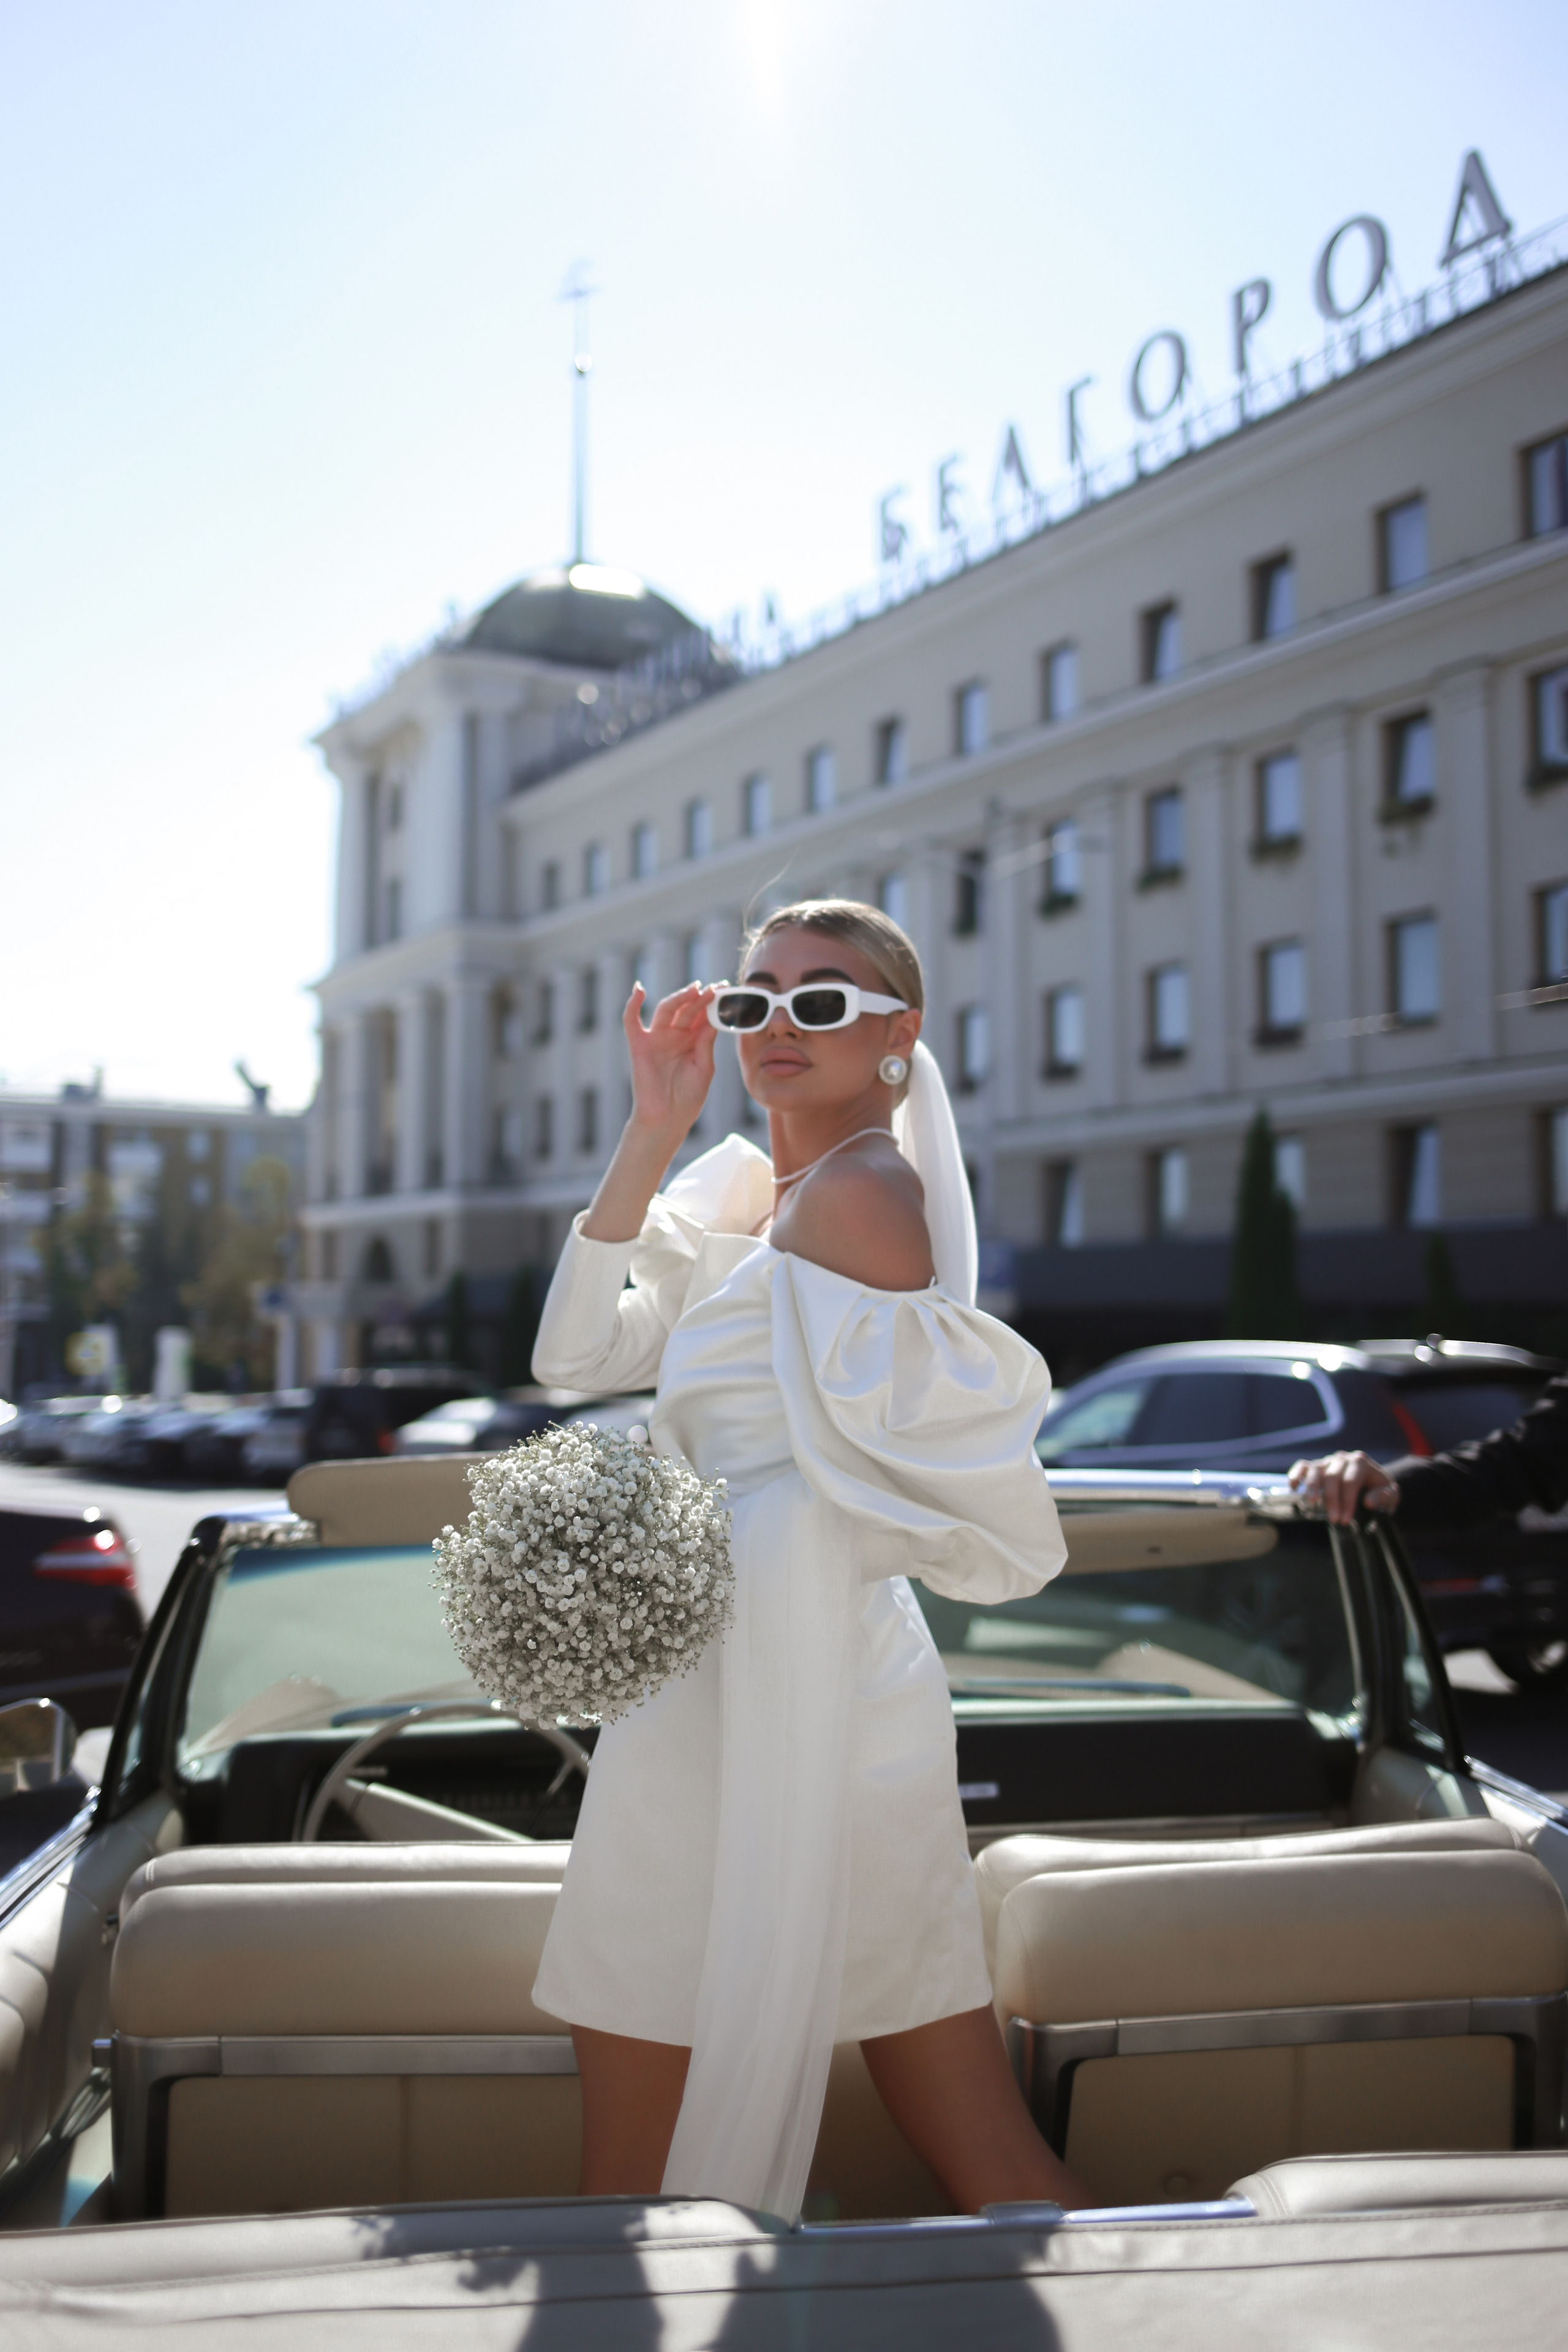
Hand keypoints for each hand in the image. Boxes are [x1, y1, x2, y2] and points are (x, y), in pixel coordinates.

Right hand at [623, 982, 716, 1138]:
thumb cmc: (688, 1098)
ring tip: (695, 990)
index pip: (703, 1015)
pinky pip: (631, 1021)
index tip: (725, 988)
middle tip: (714, 988)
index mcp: (693, 1040)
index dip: (713, 1002)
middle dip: (700, 998)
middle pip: (687, 1009)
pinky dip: (632, 1005)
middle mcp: (675, 1035)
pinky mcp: (639, 1045)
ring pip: (666, 1010)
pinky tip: (639, 990)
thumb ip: (706, 1042)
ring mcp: (656, 1038)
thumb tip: (712, 1017)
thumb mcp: (704, 1068)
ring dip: (679, 997)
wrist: (668, 1119)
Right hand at [1288, 1450, 1399, 1525]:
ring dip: (1311, 1487)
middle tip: (1333, 1520)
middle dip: (1331, 1499)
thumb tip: (1368, 1502)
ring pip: (1316, 1470)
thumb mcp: (1391, 1495)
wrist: (1372, 1483)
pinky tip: (1293, 1487)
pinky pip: (1303, 1466)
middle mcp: (1343, 1458)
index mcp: (1361, 1462)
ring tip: (1310, 1504)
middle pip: (1332, 1476)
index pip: (1350, 1481)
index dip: (1347, 1501)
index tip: (1345, 1520)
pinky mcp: (1317, 1466)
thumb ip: (1383, 1497)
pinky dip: (1296, 1474)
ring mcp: (1328, 1461)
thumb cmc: (1380, 1490)